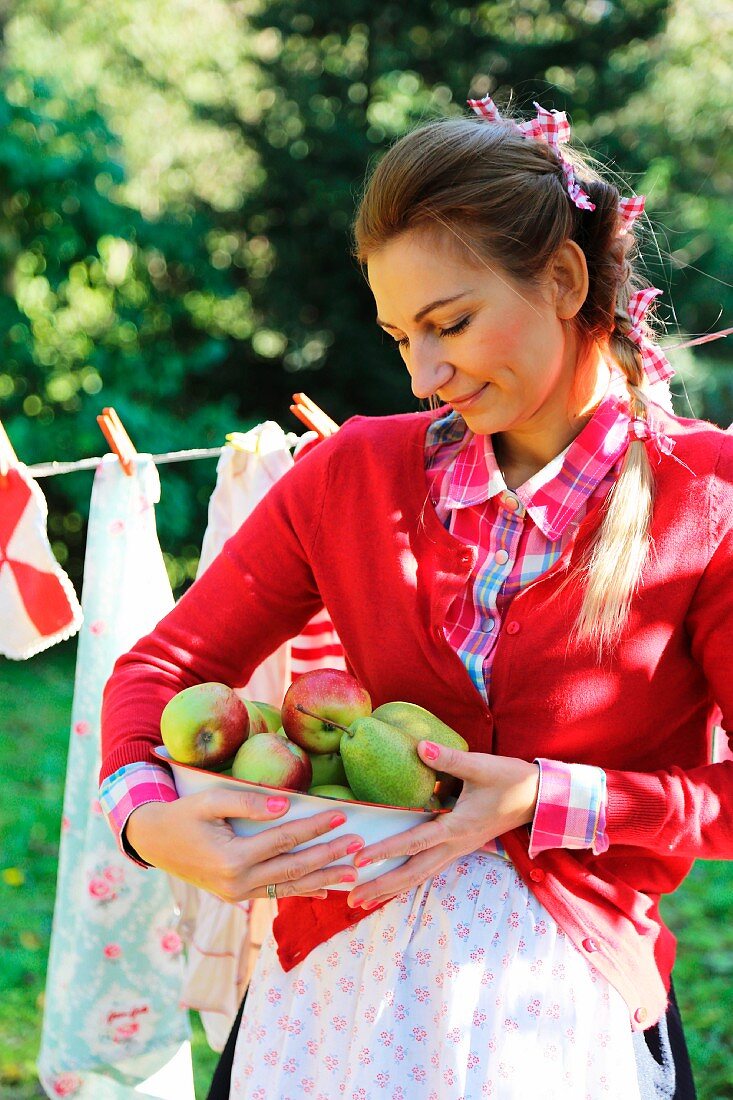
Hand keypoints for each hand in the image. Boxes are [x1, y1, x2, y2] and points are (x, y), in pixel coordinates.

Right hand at [125, 788, 364, 901]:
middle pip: (294, 868)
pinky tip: (326, 890)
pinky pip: (275, 894)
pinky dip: (302, 892)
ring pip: (289, 888)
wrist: (154, 841)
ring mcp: (238, 895)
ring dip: (324, 880)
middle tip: (359, 845)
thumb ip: (246, 801)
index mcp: (232, 859)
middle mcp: (237, 883)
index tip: (342, 815)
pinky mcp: (237, 897)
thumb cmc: (182, 814)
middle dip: (329, 856)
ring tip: (354, 873)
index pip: (284, 840)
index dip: (316, 827)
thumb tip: (285, 805)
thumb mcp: (209, 800)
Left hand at [346, 741, 538, 909]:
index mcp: (457, 827)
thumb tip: (420, 746)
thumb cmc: (509, 780)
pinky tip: (390, 885)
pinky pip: (428, 868)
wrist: (537, 797)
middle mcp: (455, 845)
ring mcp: (457, 849)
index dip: (386, 850)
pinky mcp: (458, 847)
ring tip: (362, 902)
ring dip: (391, 889)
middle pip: (413, 872)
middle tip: (351, 899)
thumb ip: (449, 758)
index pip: (415, 842)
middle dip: (381, 886)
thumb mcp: (481, 765)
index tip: (359, 860)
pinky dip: (406, 880)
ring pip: (419, 875)